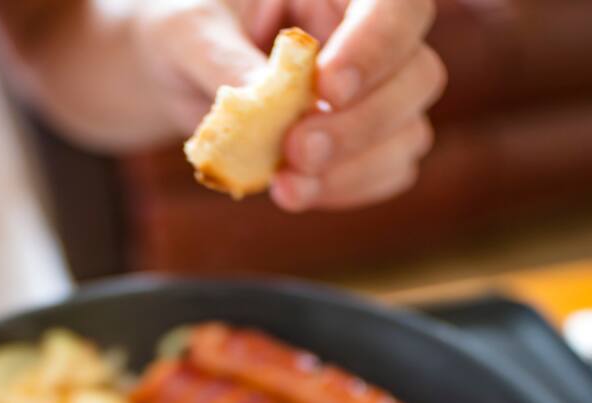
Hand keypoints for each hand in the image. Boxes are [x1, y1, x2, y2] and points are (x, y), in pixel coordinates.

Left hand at [137, 0, 444, 210]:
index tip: (327, 86)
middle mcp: (370, 35)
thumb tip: (261, 103)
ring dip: (353, 169)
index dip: (376, 46)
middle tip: (295, 152)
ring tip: (286, 188)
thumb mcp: (188, 32)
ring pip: (408, 132)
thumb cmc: (184, 32)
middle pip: (417, 75)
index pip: (396, 4)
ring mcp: (375, 91)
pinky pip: (386, 171)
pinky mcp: (365, 141)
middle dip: (360, 125)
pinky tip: (297, 193)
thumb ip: (226, 61)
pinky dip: (346, 190)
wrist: (174, 72)